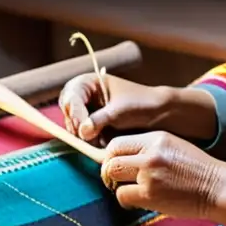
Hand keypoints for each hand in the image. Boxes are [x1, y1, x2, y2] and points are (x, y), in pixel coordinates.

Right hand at [59, 73, 217, 145]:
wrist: (158, 114)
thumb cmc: (141, 104)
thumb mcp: (119, 111)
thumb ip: (99, 120)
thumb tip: (82, 132)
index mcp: (88, 83)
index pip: (71, 97)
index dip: (75, 112)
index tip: (82, 126)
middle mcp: (82, 96)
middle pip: (67, 112)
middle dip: (76, 124)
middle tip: (89, 136)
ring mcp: (85, 112)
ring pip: (73, 126)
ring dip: (82, 135)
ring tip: (99, 139)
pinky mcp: (91, 127)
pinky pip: (82, 136)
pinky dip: (88, 141)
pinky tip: (101, 142)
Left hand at [100, 131, 224, 219]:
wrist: (218, 188)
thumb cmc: (197, 171)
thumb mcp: (173, 147)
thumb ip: (148, 150)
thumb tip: (119, 160)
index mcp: (156, 139)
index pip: (116, 144)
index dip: (111, 157)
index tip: (117, 167)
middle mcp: (150, 153)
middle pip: (110, 160)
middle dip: (109, 172)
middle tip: (118, 181)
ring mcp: (150, 173)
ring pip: (113, 176)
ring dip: (118, 186)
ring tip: (131, 191)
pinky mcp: (151, 193)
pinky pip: (122, 195)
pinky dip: (127, 201)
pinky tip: (140, 201)